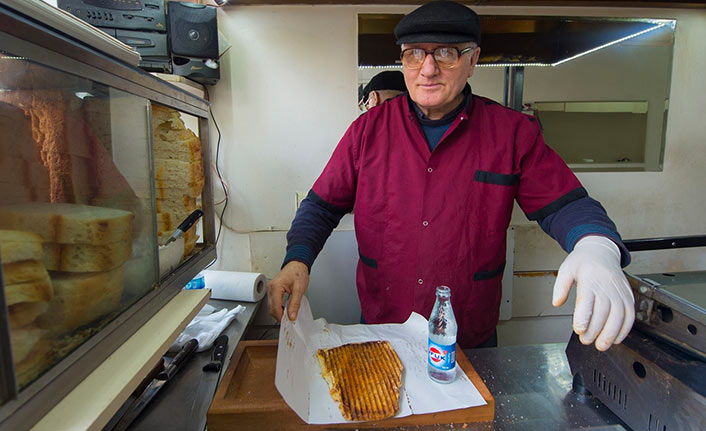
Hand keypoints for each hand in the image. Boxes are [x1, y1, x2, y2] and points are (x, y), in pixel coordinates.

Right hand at [267, 261, 309, 321]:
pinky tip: (286, 309)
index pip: (275, 307)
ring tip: (289, 314)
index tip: (289, 321)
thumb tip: (292, 316)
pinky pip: (273, 302)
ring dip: (279, 312)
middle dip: (279, 316)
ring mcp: (270, 289)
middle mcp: (270, 288)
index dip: (282, 316)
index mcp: (276, 287)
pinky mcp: (272, 290)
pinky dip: (278, 307)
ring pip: (271, 306)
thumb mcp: (299, 289)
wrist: (297, 264)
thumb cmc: (298, 272)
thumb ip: (295, 304)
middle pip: (271, 308)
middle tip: (290, 319)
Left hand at [552, 235, 634, 350]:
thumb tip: (556, 302)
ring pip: (619, 316)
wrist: (602, 251)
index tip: (578, 330)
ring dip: (610, 334)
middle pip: (603, 312)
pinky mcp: (628, 296)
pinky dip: (625, 330)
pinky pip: (630, 315)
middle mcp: (606, 285)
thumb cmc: (583, 261)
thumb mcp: (566, 269)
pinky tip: (615, 339)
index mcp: (590, 278)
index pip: (587, 300)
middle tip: (585, 340)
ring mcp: (619, 291)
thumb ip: (560, 287)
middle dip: (595, 330)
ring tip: (600, 345)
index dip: (584, 317)